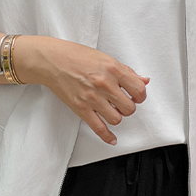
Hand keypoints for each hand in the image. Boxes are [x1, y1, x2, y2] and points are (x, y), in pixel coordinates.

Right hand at [14, 35, 148, 143]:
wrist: (53, 60)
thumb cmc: (76, 57)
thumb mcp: (105, 58)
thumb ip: (126, 71)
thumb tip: (143, 80)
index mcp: (113, 69)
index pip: (138, 89)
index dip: (140, 96)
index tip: (137, 96)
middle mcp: (104, 84)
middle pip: (129, 108)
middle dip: (128, 107)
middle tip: (123, 103)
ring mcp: (92, 98)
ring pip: (116, 119)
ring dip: (117, 117)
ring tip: (112, 111)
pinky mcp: (81, 108)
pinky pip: (99, 128)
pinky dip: (108, 137)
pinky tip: (112, 139)